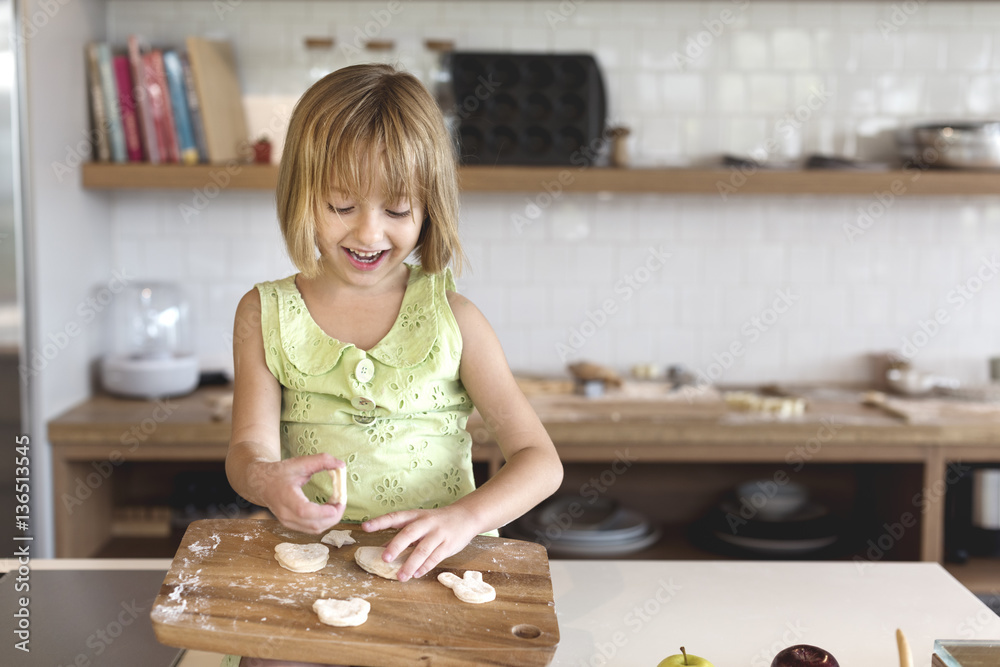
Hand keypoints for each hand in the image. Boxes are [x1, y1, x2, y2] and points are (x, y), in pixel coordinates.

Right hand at [248, 453, 344, 533]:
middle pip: (313, 524)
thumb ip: (321, 461)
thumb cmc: (280, 473)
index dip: (322, 512)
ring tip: (336, 503)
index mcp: (285, 497)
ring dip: (330, 519)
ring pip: (314, 529)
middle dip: (333, 516)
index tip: (336, 505)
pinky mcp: (292, 525)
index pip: (303, 510)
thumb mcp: (300, 463)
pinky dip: (324, 521)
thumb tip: (341, 464)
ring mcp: (288, 522)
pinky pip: (311, 528)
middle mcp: (285, 514)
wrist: (262, 484)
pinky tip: (328, 509)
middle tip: (342, 501)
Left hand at [361, 505, 480, 581]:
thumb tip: (382, 548)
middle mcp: (426, 523)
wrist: (466, 516)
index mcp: (415, 516)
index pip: (395, 517)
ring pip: (423, 549)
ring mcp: (438, 534)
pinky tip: (417, 574)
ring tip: (400, 577)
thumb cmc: (437, 521)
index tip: (365, 527)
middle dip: (397, 546)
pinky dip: (425, 567)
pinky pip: (436, 557)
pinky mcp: (449, 545)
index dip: (380, 522)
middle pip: (409, 533)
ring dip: (410, 564)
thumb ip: (402, 534)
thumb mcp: (419, 522)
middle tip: (385, 559)